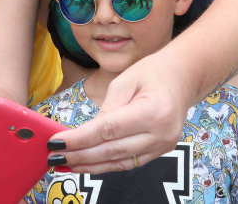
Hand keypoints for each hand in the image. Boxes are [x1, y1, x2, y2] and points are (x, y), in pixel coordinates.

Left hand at [49, 58, 187, 173]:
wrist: (183, 77)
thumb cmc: (154, 72)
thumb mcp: (125, 81)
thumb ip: (107, 109)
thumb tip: (85, 134)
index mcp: (153, 111)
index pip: (108, 130)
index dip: (80, 139)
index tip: (57, 142)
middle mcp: (161, 134)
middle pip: (113, 150)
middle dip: (80, 155)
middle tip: (54, 157)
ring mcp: (163, 146)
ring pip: (120, 162)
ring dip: (90, 165)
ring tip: (65, 164)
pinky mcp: (161, 152)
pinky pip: (129, 162)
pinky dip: (106, 164)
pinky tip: (87, 164)